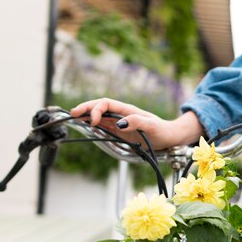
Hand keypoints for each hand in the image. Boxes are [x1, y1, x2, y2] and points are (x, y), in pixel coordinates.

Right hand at [69, 98, 203, 149]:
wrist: (170, 138)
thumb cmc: (162, 132)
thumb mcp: (152, 127)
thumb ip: (137, 122)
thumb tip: (119, 123)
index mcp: (127, 110)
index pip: (106, 104)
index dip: (96, 109)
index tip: (92, 121)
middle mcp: (121, 115)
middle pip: (99, 107)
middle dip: (85, 108)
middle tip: (72, 114)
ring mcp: (119, 123)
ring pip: (99, 116)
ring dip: (86, 116)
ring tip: (74, 118)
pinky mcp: (120, 132)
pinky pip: (103, 127)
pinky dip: (93, 126)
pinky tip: (86, 127)